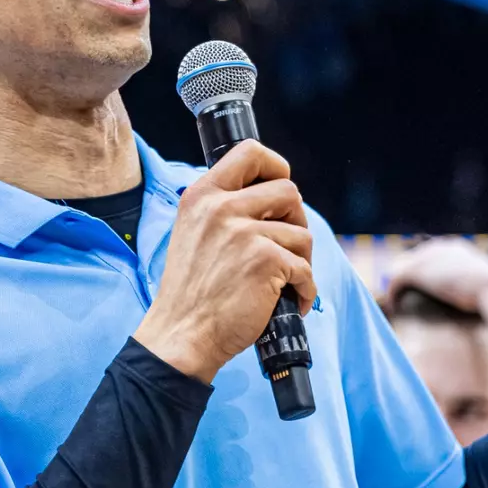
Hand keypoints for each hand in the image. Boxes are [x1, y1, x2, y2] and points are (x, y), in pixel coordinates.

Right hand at [135, 140, 316, 381]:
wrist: (181, 335)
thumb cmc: (190, 293)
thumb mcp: (192, 233)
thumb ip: (222, 210)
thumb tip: (269, 200)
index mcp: (202, 195)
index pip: (250, 152)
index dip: (275, 166)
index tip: (279, 191)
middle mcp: (222, 207)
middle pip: (288, 191)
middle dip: (296, 221)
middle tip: (286, 248)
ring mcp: (245, 233)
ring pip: (302, 233)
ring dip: (302, 260)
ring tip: (285, 281)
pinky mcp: (266, 261)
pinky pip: (305, 269)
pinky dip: (304, 289)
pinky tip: (290, 302)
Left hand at [385, 239, 487, 314]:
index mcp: (456, 249)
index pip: (429, 258)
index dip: (422, 276)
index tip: (418, 294)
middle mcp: (439, 248)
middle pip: (412, 261)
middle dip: (407, 280)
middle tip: (403, 301)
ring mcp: (427, 258)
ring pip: (401, 271)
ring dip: (397, 288)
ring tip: (397, 306)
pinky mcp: (417, 271)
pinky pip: (396, 281)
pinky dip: (392, 295)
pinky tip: (395, 309)